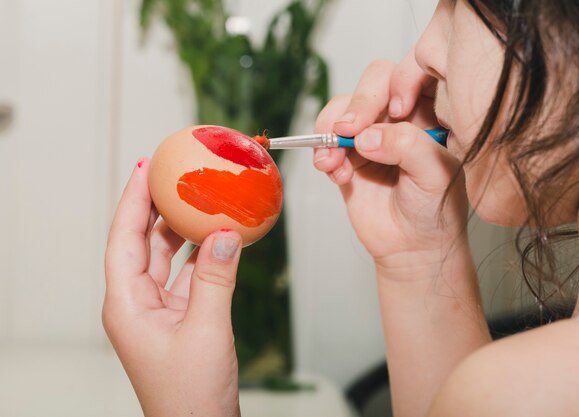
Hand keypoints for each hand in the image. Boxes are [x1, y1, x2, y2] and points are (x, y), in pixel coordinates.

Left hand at [103, 158, 241, 416]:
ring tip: (195, 198)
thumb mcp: (206, 329)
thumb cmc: (190, 394)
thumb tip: (226, 234)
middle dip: (155, 207)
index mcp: (127, 304)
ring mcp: (157, 310)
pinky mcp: (178, 317)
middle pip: (141, 243)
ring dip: (180, 230)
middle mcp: (137, 303)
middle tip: (172, 175)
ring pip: (165, 257)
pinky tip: (217, 238)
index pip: (124, 239)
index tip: (145, 167)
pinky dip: (201, 255)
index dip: (133, 200)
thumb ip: (216, 278)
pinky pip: (187, 275)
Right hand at [314, 55, 468, 274]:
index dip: (400, 83)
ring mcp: (371, 134)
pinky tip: (335, 173)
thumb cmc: (436, 210)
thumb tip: (364, 135)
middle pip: (373, 82)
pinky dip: (322, 152)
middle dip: (358, 104)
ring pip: (342, 108)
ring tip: (333, 161)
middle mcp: (400, 117)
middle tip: (348, 130)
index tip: (399, 111)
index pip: (412, 74)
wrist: (413, 248)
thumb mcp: (435, 174)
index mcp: (432, 111)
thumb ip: (407, 146)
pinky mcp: (346, 155)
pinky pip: (325, 138)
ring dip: (331, 130)